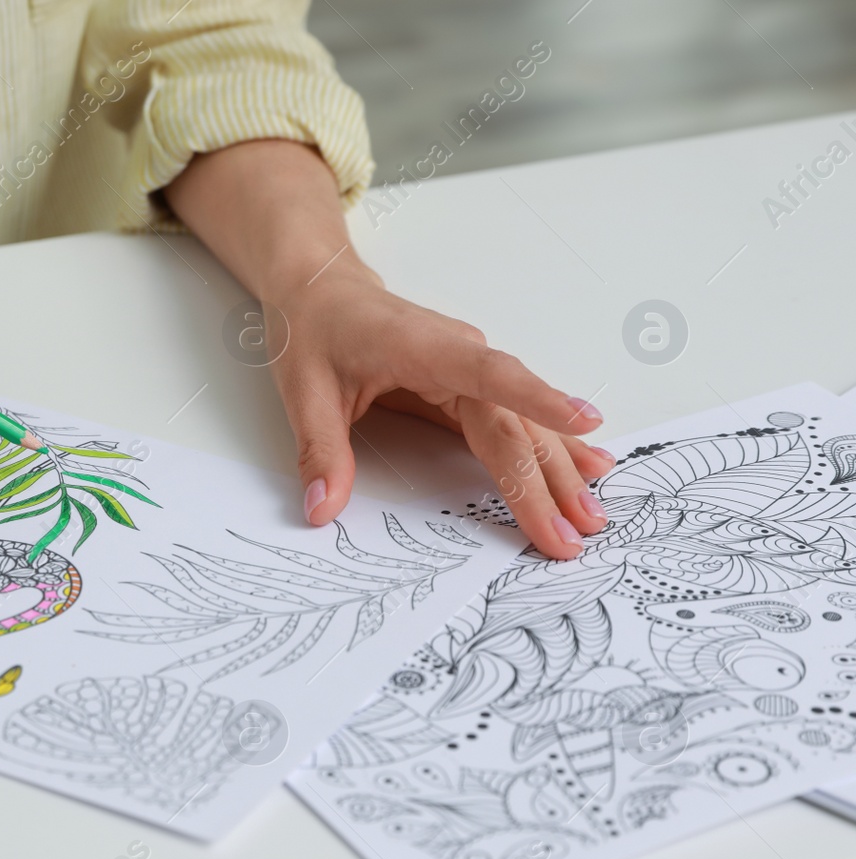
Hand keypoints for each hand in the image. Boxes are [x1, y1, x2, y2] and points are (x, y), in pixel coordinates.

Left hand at [164, 139, 611, 558]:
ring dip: (560, 470)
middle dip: (547, 479)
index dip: (537, 400)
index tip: (585, 422)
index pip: (490, 376)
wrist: (321, 290)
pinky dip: (551, 446)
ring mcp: (469, 371)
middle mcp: (460, 357)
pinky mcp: (468, 387)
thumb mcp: (304, 392)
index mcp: (424, 350)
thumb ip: (320, 452)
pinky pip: (514, 420)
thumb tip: (322, 509)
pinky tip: (588, 467)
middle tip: (575, 530)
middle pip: (513, 422)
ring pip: (523, 425)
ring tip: (592, 514)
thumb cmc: (316, 330)